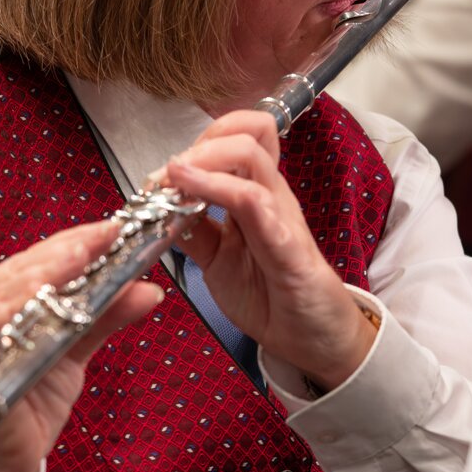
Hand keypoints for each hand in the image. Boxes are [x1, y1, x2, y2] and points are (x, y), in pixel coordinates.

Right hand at [0, 220, 162, 471]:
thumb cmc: (28, 400)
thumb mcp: (72, 352)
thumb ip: (103, 317)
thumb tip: (147, 287)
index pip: (36, 258)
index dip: (76, 241)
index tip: (115, 228)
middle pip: (22, 269)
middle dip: (67, 252)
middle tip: (105, 237)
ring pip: (7, 292)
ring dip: (48, 274)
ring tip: (84, 257)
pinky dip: (21, 312)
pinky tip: (46, 299)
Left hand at [162, 109, 376, 390]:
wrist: (312, 339)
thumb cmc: (269, 296)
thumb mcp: (217, 261)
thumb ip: (193, 232)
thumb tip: (159, 209)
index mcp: (255, 194)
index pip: (235, 137)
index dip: (196, 142)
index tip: (158, 177)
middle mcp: (270, 194)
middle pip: (243, 132)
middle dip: (196, 143)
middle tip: (160, 178)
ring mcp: (281, 215)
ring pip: (248, 155)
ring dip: (201, 160)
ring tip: (170, 177)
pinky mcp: (287, 245)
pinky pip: (254, 202)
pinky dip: (217, 189)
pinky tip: (188, 192)